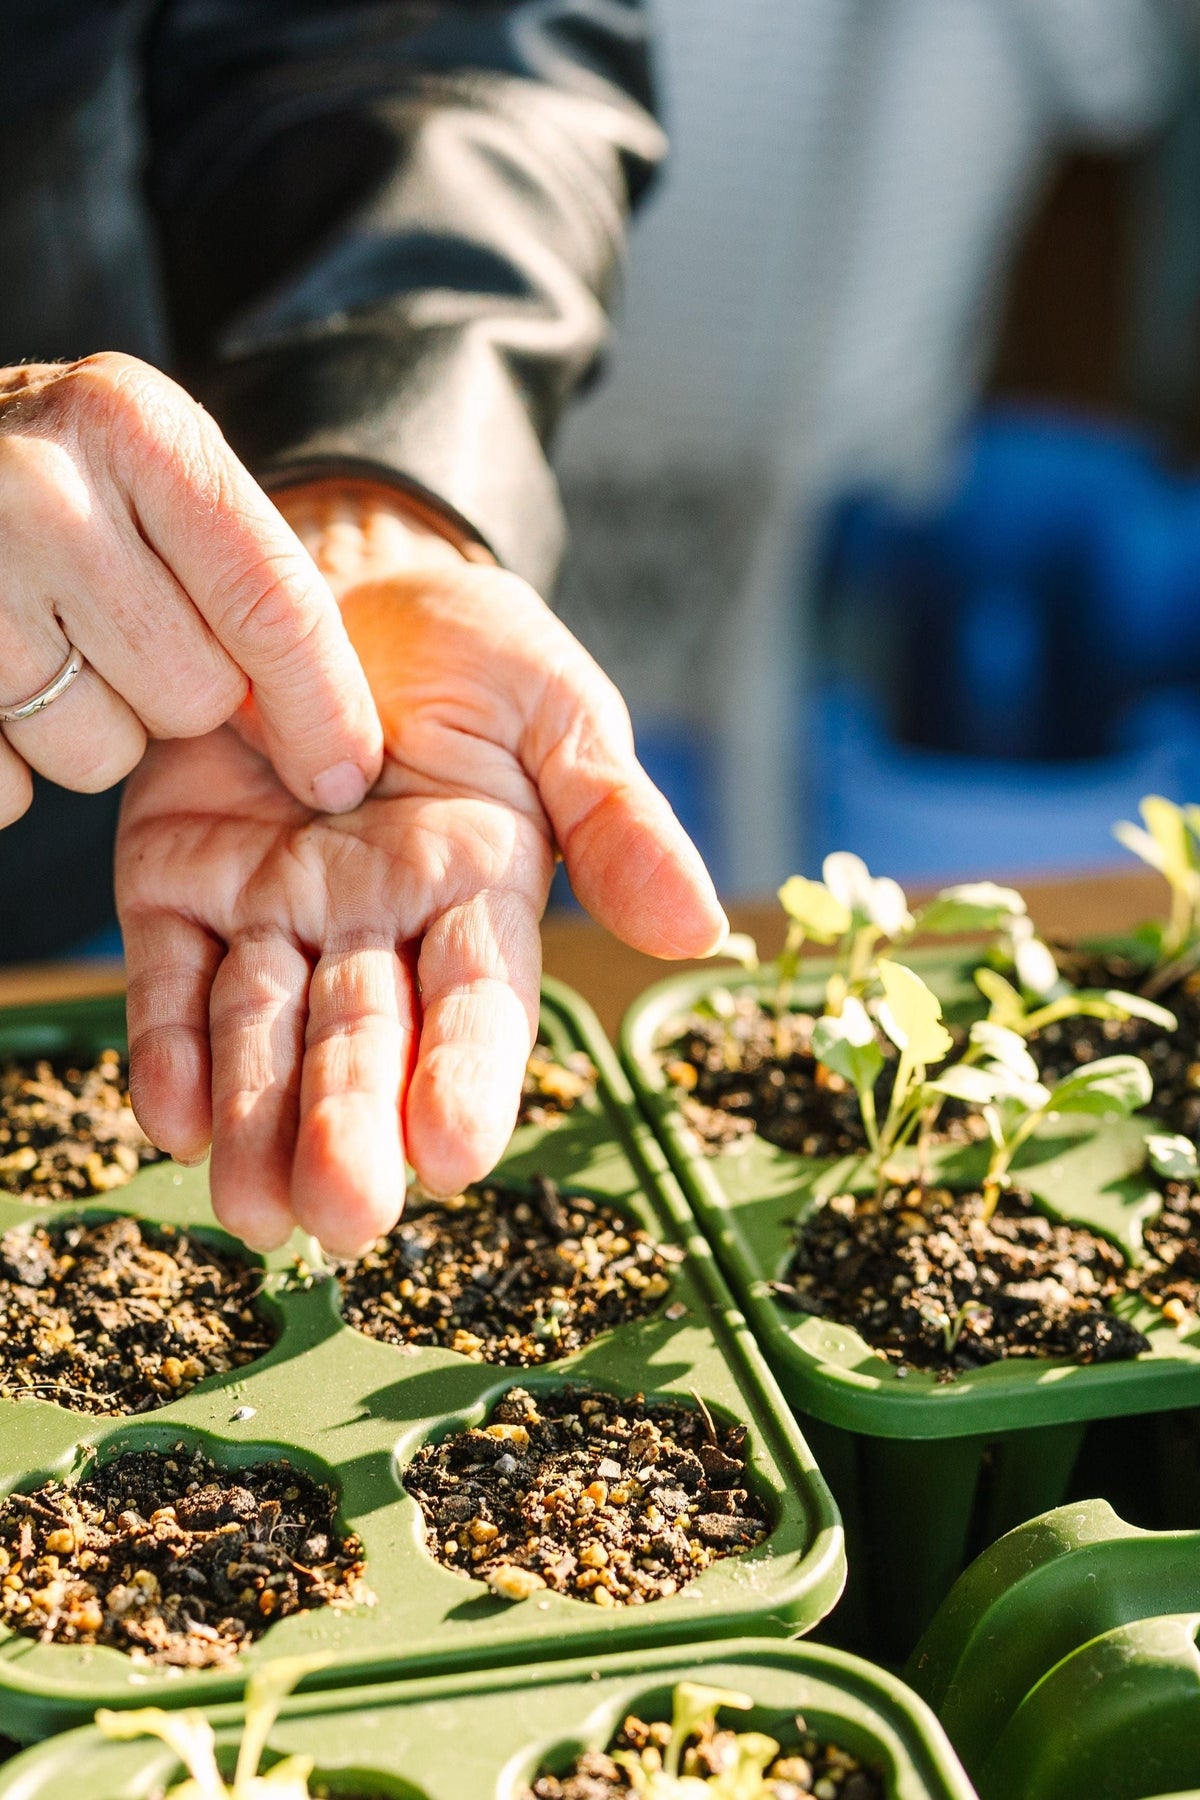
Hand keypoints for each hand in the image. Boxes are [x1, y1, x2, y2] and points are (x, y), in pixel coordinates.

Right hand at [0, 354, 380, 824]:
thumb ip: (246, 567)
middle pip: (194, 697)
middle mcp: (47, 493)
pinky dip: (10, 762)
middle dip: (180, 696)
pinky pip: (9, 788)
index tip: (345, 775)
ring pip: (100, 754)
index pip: (273, 607)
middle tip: (124, 631)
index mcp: (136, 428)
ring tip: (48, 645)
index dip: (321, 709)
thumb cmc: (56, 470)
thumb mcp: (153, 461)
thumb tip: (339, 750)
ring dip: (93, 730)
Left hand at [117, 484, 725, 1255]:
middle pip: (364, 1038)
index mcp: (480, 897)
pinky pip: (169, 974)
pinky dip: (166, 1045)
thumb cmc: (470, 649)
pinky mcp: (179, 881)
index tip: (455, 1151)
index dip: (467, 1076)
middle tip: (343, 1215)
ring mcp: (273, 909)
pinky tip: (173, 1119)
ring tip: (250, 1207)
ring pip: (264, 1026)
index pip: (478, 1005)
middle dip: (351, 1127)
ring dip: (255, 1119)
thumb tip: (699, 929)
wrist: (340, 572)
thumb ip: (617, 818)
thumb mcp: (560, 711)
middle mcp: (375, 926)